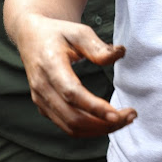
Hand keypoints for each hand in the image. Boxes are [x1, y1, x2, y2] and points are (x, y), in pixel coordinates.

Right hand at [17, 15, 135, 137]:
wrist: (31, 36)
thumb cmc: (58, 33)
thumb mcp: (78, 32)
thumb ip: (98, 46)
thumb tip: (120, 54)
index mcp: (50, 65)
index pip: (72, 93)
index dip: (94, 107)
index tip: (117, 114)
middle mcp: (42, 87)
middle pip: (73, 117)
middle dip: (103, 123)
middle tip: (130, 116)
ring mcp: (41, 100)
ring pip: (70, 127)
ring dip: (99, 129)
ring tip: (123, 120)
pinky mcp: (44, 107)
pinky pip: (66, 126)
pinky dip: (88, 129)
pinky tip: (106, 121)